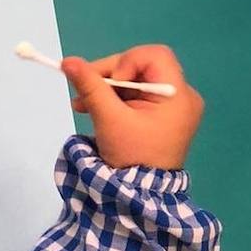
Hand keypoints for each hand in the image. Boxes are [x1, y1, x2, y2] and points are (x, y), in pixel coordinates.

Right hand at [62, 45, 203, 170]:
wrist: (140, 194)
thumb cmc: (131, 156)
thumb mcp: (108, 118)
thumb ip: (90, 86)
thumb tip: (68, 61)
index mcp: (178, 96)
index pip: (155, 55)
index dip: (127, 61)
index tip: (109, 82)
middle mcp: (182, 97)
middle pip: (142, 66)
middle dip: (110, 75)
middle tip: (83, 87)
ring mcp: (174, 107)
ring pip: (135, 79)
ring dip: (107, 88)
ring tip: (81, 104)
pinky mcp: (163, 116)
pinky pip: (137, 94)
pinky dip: (115, 98)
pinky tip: (92, 108)